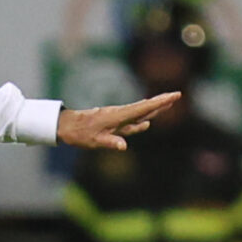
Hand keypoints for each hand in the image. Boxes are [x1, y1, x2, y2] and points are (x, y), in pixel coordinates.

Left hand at [57, 92, 179, 149]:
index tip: (173, 95)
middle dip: (160, 102)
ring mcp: (116, 117)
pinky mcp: (112, 121)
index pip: (143, 108)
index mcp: (118, 116)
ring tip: (167, 104)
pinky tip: (146, 122)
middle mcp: (119, 114)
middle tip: (176, 96)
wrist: (65, 125)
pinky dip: (140, 118)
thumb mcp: (95, 141)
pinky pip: (129, 120)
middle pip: (144, 108)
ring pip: (138, 113)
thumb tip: (124, 146)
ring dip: (152, 109)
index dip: (159, 103)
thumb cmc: (80, 134)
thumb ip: (110, 142)